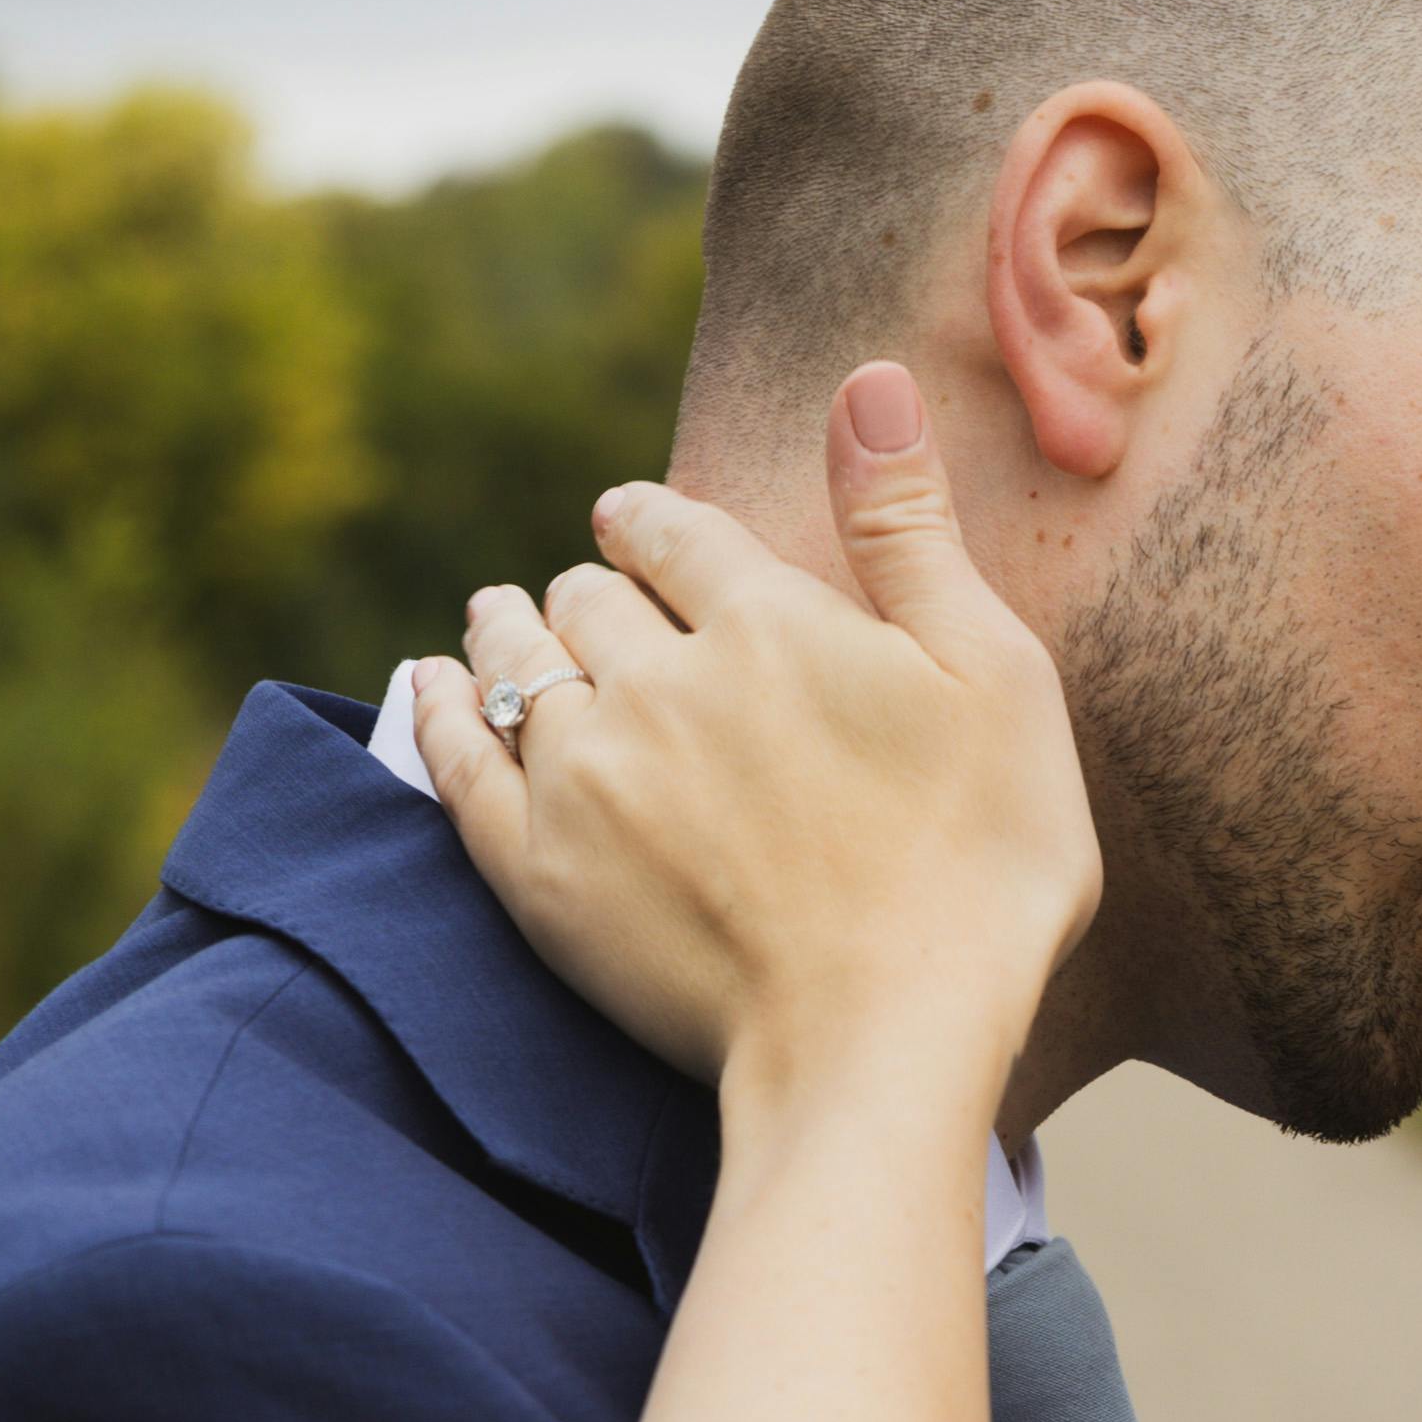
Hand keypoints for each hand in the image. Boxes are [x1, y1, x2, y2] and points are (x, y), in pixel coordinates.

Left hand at [414, 372, 1100, 1104]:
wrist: (886, 1044)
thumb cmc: (977, 869)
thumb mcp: (992, 677)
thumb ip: (912, 527)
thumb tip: (865, 378)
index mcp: (768, 620)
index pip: (676, 533)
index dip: (652, 522)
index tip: (635, 521)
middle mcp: (656, 678)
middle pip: (588, 597)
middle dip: (589, 583)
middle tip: (589, 593)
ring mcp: (584, 776)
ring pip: (516, 662)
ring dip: (508, 625)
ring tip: (503, 615)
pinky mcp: (535, 872)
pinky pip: (455, 760)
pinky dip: (435, 706)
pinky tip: (429, 685)